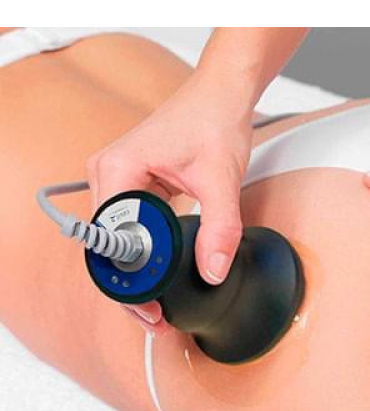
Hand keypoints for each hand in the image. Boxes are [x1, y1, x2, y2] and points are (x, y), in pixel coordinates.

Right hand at [86, 71, 252, 334]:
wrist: (221, 94)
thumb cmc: (214, 120)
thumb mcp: (221, 179)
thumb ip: (220, 228)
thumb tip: (212, 271)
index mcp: (117, 170)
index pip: (109, 240)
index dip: (127, 280)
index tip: (149, 306)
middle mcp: (107, 174)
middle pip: (108, 246)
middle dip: (130, 284)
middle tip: (154, 316)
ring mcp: (117, 179)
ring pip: (118, 241)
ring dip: (137, 273)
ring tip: (157, 303)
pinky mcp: (132, 184)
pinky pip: (130, 227)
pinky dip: (144, 253)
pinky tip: (159, 273)